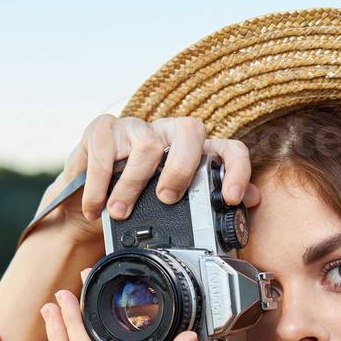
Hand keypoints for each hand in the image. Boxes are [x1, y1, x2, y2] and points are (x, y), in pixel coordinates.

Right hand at [26, 114, 261, 252]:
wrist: (88, 205)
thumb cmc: (136, 206)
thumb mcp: (173, 212)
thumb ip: (210, 204)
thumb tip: (251, 200)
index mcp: (194, 153)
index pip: (227, 148)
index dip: (236, 170)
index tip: (231, 198)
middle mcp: (169, 134)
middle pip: (191, 131)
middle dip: (181, 167)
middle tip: (166, 199)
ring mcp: (137, 127)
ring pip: (147, 144)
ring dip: (131, 185)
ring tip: (119, 212)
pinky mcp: (104, 129)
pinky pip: (106, 150)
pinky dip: (100, 185)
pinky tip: (96, 207)